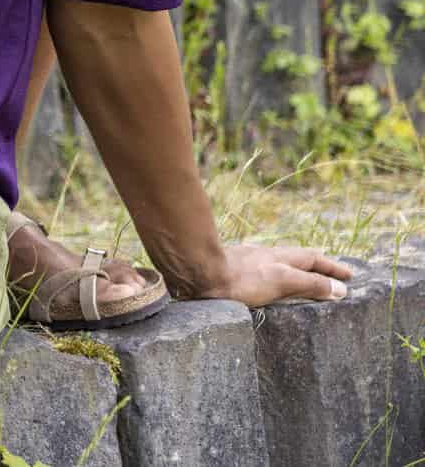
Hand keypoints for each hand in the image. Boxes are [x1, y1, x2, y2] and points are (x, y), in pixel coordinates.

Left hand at [189, 242, 352, 306]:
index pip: (313, 260)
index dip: (332, 268)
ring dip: (295, 272)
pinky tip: (268, 286)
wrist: (197, 275)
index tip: (351, 276)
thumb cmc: (240, 280)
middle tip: (332, 274)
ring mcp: (248, 262)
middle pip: (296, 259)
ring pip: (278, 265)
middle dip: (317, 267)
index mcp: (280, 258)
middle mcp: (265, 256)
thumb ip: (311, 285)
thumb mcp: (282, 281)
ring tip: (304, 281)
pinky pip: (262, 273)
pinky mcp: (233, 271)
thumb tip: (340, 290)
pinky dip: (275, 278)